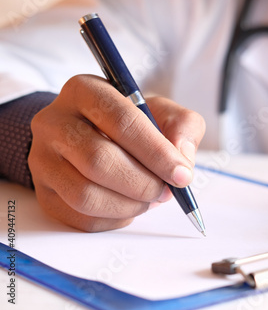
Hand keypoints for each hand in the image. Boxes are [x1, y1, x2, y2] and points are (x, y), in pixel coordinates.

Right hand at [28, 75, 205, 231]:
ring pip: (85, 195)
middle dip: (143, 183)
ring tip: (149, 198)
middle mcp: (54, 121)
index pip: (121, 121)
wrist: (98, 136)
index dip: (156, 152)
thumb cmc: (134, 124)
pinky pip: (80, 218)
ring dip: (129, 204)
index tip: (181, 174)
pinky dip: (115, 219)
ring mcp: (42, 159)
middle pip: (98, 161)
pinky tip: (129, 206)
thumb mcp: (164, 113)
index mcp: (85, 90)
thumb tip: (181, 159)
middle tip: (167, 191)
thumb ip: (182, 127)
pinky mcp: (44, 192)